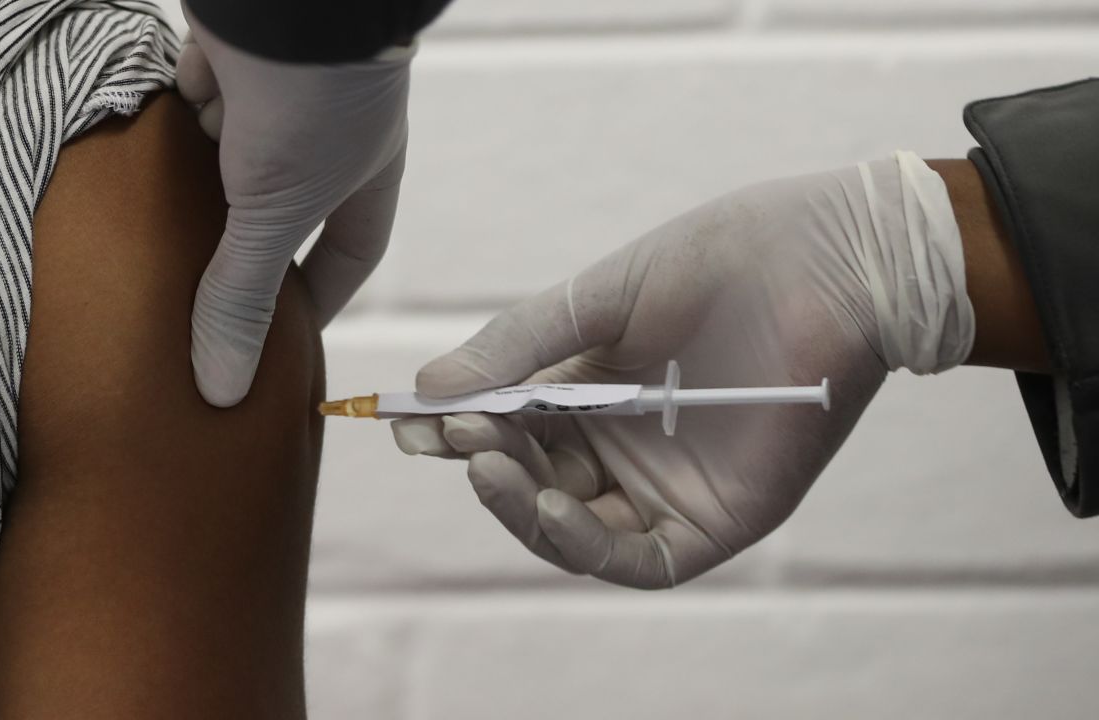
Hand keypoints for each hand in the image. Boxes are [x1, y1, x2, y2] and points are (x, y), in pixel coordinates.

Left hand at [177, 1, 411, 405]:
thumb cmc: (314, 100)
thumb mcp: (275, 212)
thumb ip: (243, 295)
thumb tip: (222, 391)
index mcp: (363, 174)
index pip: (350, 251)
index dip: (322, 295)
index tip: (287, 336)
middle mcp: (327, 134)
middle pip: (284, 207)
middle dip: (247, 246)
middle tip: (205, 295)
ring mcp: (279, 91)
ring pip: (233, 153)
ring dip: (202, 182)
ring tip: (159, 237)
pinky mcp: (230, 53)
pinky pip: (196, 97)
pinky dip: (177, 118)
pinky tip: (147, 146)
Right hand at [391, 152, 973, 587]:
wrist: (834, 257)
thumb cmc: (724, 260)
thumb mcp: (599, 298)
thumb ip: (519, 346)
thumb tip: (428, 393)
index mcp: (592, 389)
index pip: (509, 428)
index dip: (459, 429)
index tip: (410, 419)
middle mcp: (623, 446)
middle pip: (532, 482)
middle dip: (487, 461)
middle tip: (459, 432)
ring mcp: (666, 488)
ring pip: (573, 529)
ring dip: (521, 506)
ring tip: (488, 461)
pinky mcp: (713, 521)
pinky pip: (636, 558)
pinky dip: (583, 542)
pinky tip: (549, 504)